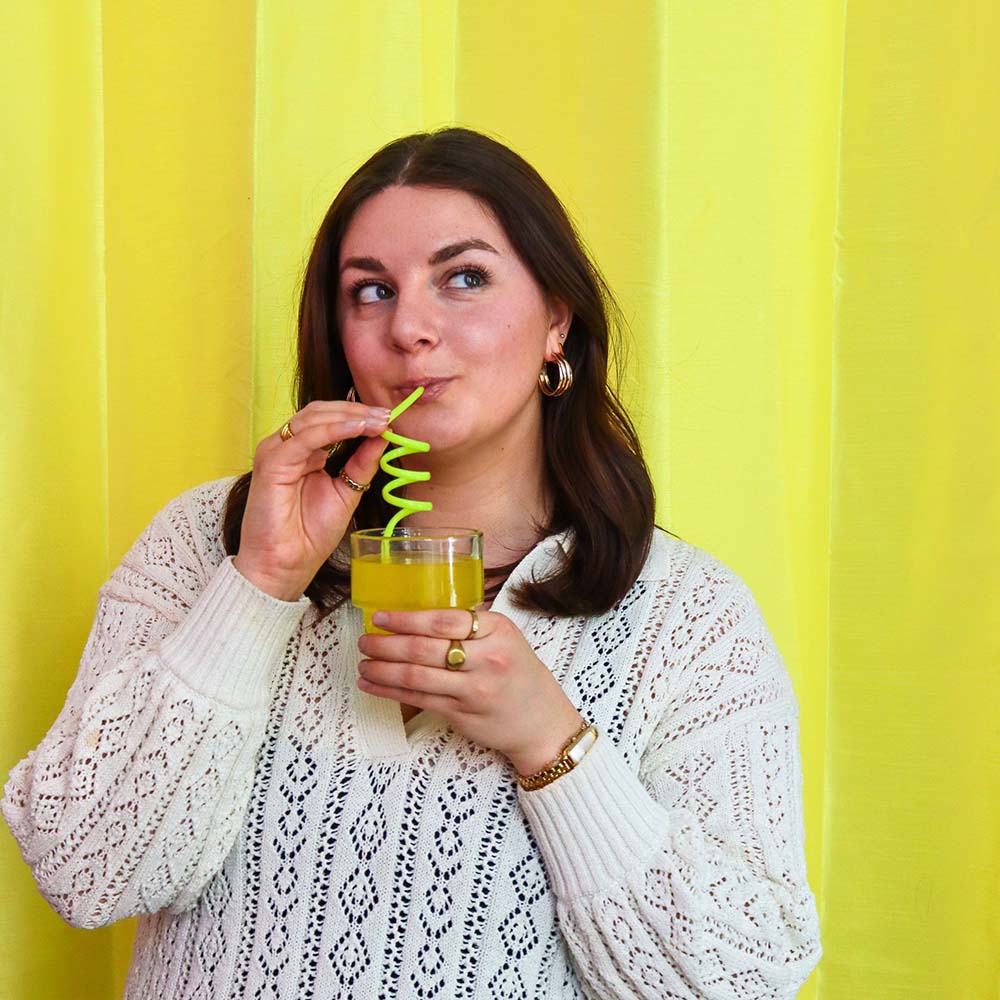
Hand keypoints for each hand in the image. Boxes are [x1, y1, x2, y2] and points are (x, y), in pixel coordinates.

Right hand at [232, 400, 391, 600]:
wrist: (287, 565)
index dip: (359, 414)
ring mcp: (276, 453)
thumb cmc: (309, 533)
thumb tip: (383, 436)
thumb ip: (361, 464)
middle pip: (320, 412)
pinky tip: (357, 429)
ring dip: (348, 416)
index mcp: (303, 452)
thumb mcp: (347, 492)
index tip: (389, 418)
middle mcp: (287, 448)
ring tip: (377, 421)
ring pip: (312, 419)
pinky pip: (305, 439)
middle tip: (386, 415)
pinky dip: (333, 430)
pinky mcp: (271, 463)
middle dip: (356, 410)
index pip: (329, 419)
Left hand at [356, 608, 583, 773]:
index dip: (407, 618)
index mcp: (499, 631)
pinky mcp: (462, 714)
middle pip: (425, 649)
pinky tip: (373, 684)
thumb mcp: (507, 638)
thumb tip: (421, 614)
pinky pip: (418, 699)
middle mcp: (487, 660)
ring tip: (363, 662)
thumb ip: (473, 626)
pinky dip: (390, 691)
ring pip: (416, 677)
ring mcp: (473, 690)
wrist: (542, 722)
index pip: (445, 620)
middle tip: (365, 639)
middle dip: (387, 644)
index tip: (382, 616)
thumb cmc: (521, 675)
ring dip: (382, 669)